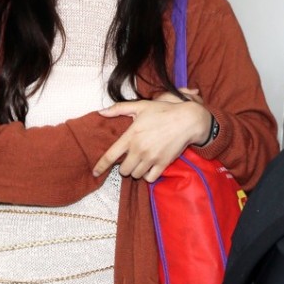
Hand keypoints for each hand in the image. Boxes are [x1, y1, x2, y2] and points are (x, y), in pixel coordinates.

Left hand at [93, 91, 210, 181]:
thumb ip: (119, 109)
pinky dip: (148, 175)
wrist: (187, 120)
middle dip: (125, 166)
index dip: (100, 166)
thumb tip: (101, 112)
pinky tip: (150, 167)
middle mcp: (139, 149)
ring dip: (136, 171)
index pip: (110, 156)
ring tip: (141, 162)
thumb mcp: (141, 106)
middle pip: (123, 170)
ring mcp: (151, 158)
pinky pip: (150, 178)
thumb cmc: (164, 111)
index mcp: (131, 136)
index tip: (95, 172)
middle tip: (131, 159)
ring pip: (136, 175)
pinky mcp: (163, 164)